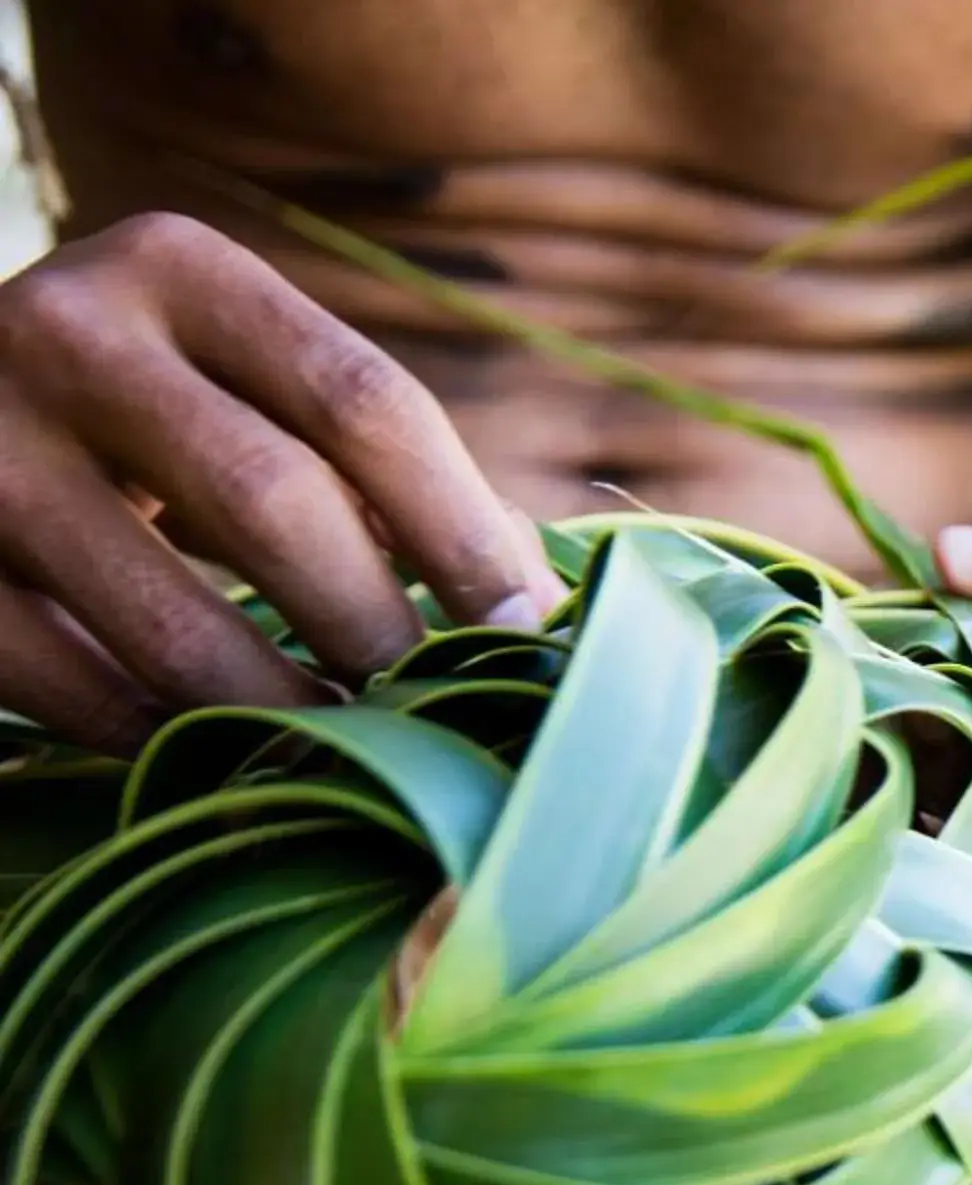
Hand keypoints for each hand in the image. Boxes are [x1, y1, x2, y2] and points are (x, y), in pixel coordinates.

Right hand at [0, 212, 558, 752]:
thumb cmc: (153, 415)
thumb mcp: (252, 391)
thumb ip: (383, 470)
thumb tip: (533, 607)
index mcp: (180, 269)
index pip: (364, 401)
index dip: (461, 531)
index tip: (527, 632)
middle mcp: (66, 332)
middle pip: (274, 503)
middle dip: (376, 629)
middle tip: (434, 707)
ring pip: (172, 625)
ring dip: (285, 712)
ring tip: (352, 751)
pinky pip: (74, 690)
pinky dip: (166, 742)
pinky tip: (222, 755)